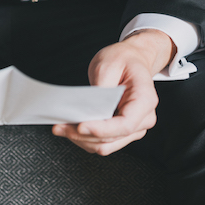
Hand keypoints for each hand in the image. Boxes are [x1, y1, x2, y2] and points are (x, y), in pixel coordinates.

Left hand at [52, 29, 174, 155]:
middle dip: (83, 134)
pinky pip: (102, 142)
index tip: (80, 126)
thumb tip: (86, 110)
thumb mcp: (108, 65)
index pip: (125, 124)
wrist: (131, 60)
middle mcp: (144, 118)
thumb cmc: (122, 60)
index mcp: (145, 100)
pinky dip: (84, 138)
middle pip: (112, 138)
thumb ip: (99, 90)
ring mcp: (134, 128)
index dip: (102, 129)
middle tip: (59, 126)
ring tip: (60, 127)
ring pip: (105, 145)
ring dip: (81, 139)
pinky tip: (70, 128)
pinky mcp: (122, 132)